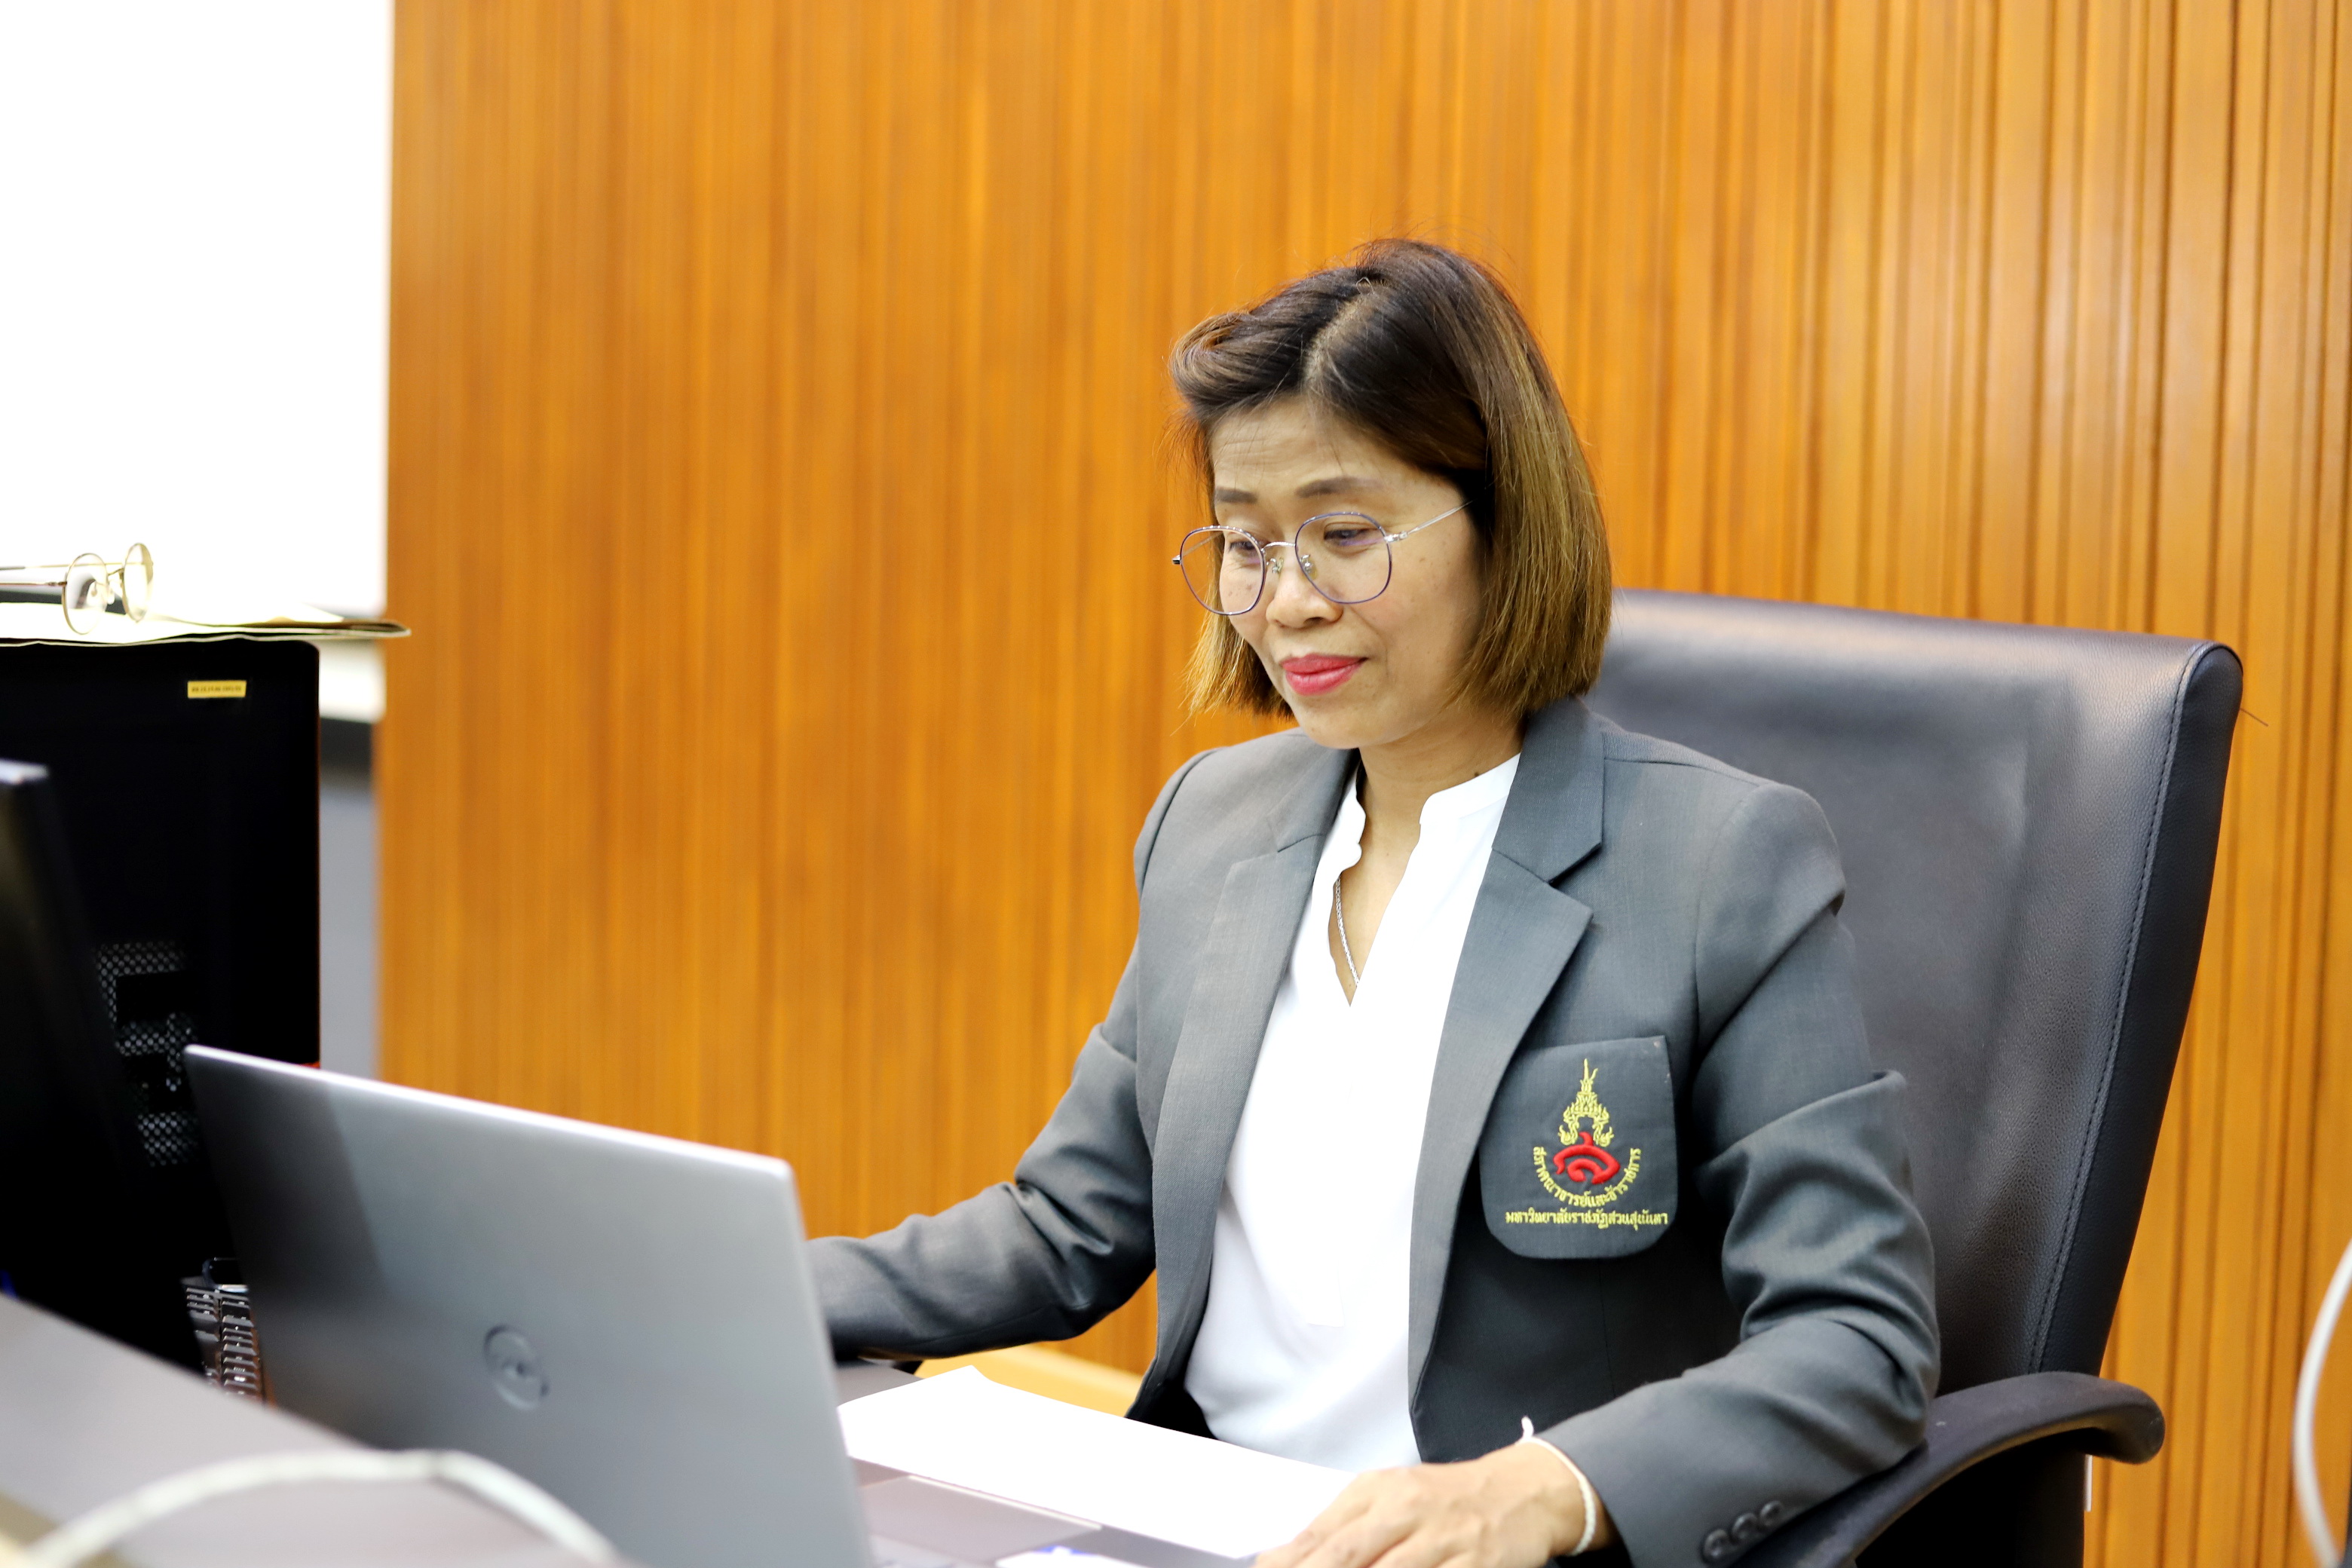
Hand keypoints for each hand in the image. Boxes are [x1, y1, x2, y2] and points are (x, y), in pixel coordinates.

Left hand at [1255, 1442, 1614, 1567]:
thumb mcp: (1390, 1496)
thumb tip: (1282, 1558)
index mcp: (1379, 1491)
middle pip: (1348, 1556)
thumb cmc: (1448, 1497)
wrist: (1521, 1491)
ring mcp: (1443, 1541)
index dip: (1289, 1563)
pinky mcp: (1475, 1565)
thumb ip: (1339, 1527)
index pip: (1321, 1535)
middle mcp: (1408, 1512)